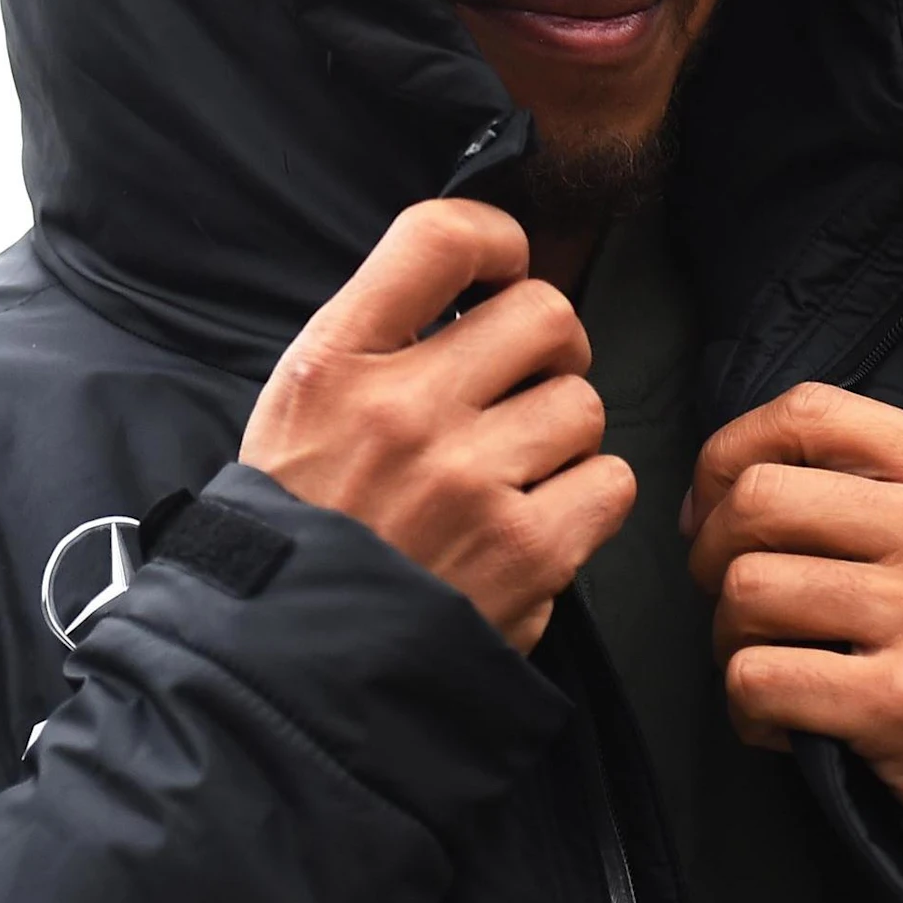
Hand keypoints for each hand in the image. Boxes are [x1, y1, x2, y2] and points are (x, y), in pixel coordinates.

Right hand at [242, 199, 634, 650]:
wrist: (291, 667)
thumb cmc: (306, 527)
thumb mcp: (302, 408)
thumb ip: (381, 338)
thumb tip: (485, 284)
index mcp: (338, 363)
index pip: (442, 236)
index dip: (497, 242)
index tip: (500, 275)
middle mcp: (403, 412)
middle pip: (545, 313)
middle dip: (550, 347)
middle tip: (526, 383)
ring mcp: (468, 482)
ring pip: (583, 403)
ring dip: (564, 436)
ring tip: (516, 472)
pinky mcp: (525, 551)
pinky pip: (610, 481)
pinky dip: (587, 501)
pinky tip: (538, 521)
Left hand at [683, 382, 902, 823]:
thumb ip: (889, 473)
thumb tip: (740, 471)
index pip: (811, 412)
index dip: (730, 452)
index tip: (713, 500)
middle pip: (758, 500)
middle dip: (711, 550)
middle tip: (725, 589)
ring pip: (746, 591)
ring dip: (728, 636)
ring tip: (764, 658)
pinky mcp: (901, 702)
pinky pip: (756, 680)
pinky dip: (746, 708)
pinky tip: (782, 720)